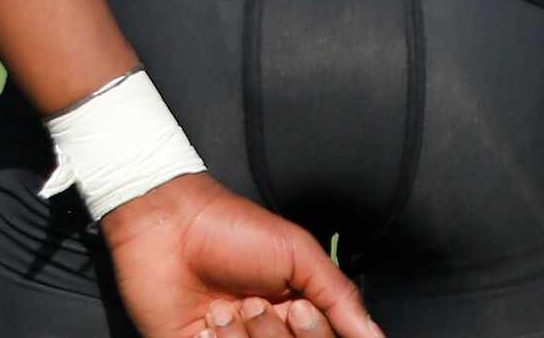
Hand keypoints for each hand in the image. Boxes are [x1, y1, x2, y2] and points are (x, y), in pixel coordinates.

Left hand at [102, 173, 381, 337]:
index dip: (314, 336)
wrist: (167, 219)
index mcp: (295, 316)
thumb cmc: (230, 226)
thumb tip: (376, 337)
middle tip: (253, 304)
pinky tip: (204, 324)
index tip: (298, 309)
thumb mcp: (297, 253)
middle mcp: (266, 336)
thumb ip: (339, 297)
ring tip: (223, 309)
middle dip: (274, 337)